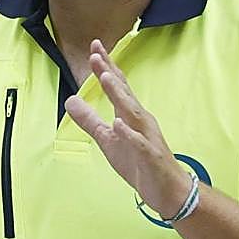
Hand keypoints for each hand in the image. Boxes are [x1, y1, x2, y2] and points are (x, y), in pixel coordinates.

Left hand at [64, 40, 191, 216]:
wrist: (168, 190)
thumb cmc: (139, 162)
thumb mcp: (108, 140)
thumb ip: (90, 120)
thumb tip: (70, 100)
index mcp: (130, 115)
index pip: (118, 86)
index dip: (106, 67)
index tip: (94, 47)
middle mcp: (140, 120)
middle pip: (125, 93)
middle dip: (111, 73)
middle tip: (97, 54)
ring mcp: (147, 137)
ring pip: (133, 113)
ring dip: (120, 95)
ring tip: (106, 78)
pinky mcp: (151, 156)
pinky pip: (140, 143)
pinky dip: (129, 133)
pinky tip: (118, 124)